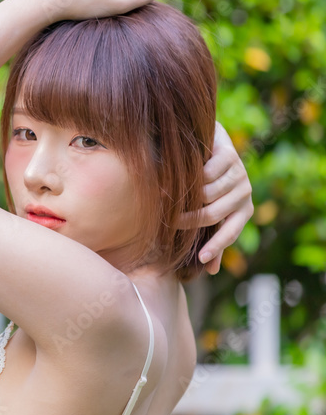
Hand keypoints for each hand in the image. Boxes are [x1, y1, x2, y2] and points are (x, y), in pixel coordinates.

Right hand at [176, 121, 254, 274]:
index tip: (200, 259)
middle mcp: (245, 193)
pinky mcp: (231, 156)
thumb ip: (211, 234)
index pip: (230, 233)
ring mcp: (240, 173)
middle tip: (170, 220)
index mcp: (244, 210)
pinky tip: (176, 175)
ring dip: (186, 196)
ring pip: (208, 194)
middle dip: (189, 219)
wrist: (207, 144)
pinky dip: (190, 176)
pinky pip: (207, 174)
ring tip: (167, 196)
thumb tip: (210, 271)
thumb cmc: (206, 182)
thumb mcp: (209, 208)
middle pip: (213, 214)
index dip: (215, 247)